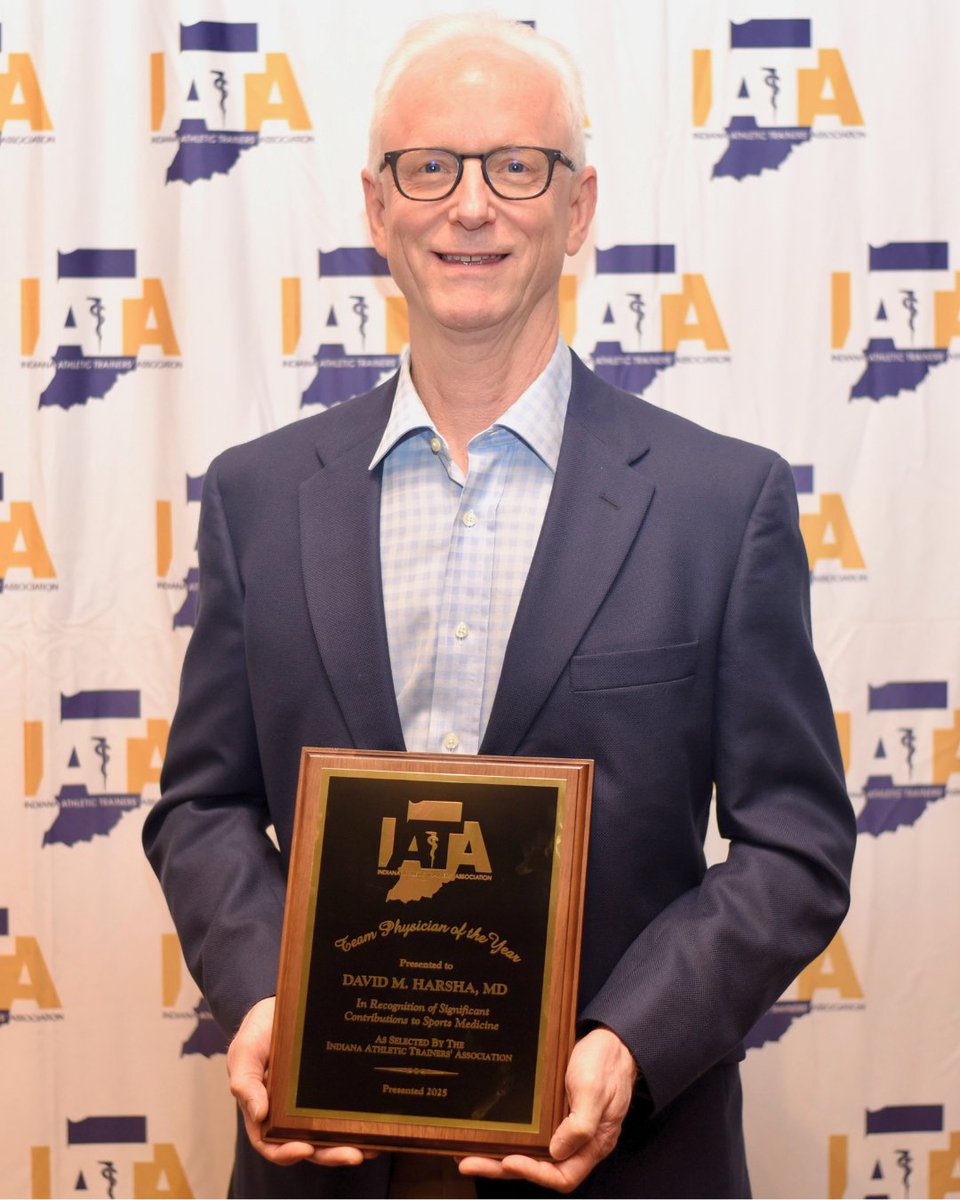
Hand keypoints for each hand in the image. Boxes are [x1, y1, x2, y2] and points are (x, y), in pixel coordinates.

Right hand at [228, 996, 372, 1167]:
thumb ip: (246, 1082)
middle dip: (331, 1154)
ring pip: (330, 1134)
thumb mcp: (245, 1054)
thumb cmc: (257, 1034)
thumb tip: (259, 1114)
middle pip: (310, 1145)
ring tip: (373, 1147)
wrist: (280, 1008)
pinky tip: (378, 1124)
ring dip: (350, 1145)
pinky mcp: (332, 1090)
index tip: (305, 1148)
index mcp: (264, 1114)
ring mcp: (313, 1105)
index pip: (272, 1144)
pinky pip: (345, 1110)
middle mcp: (290, 1116)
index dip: (287, 1152)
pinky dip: (359, 1122)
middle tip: (354, 1155)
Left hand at [458, 1026, 636, 1193]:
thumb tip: (556, 1152)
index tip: (509, 1160)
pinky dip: (511, 1137)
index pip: (562, 1176)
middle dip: (503, 1167)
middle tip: (469, 1162)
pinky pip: (532, 1134)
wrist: (611, 1041)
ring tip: (470, 1154)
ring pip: (531, 1153)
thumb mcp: (594, 1091)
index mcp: (592, 1144)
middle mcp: (577, 1143)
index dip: (535, 1173)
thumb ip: (580, 1125)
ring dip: (500, 1156)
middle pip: (539, 1167)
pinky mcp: (555, 1114)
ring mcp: (564, 1129)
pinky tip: (491, 1132)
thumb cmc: (606, 1064)